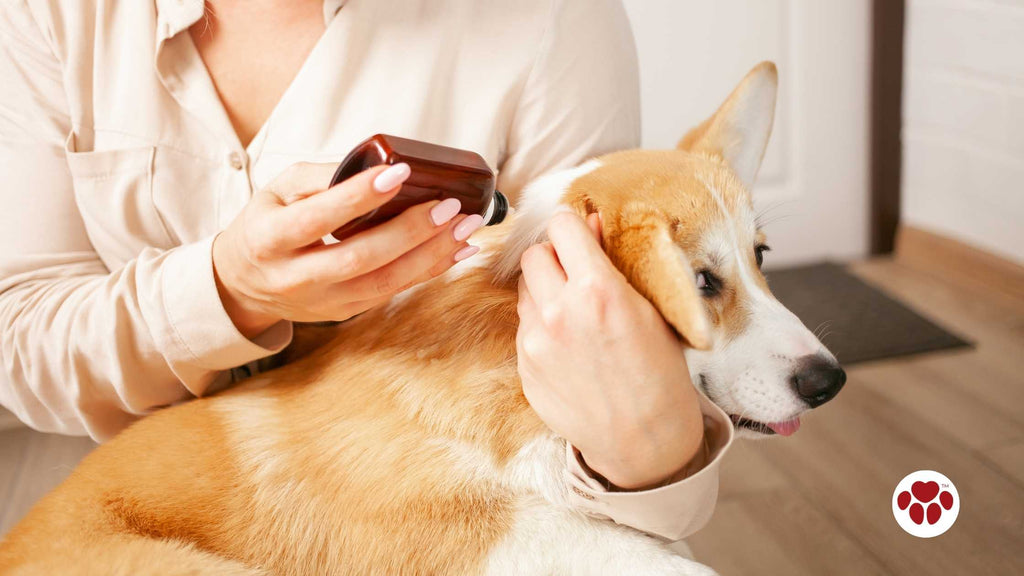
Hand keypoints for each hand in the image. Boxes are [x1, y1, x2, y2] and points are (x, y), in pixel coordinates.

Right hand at [213, 162, 482, 336]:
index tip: (399, 173)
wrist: (244, 283)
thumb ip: (321, 177)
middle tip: (448, 206)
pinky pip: (393, 293)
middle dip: (409, 232)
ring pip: (383, 283)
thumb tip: (378, 164)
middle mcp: (294, 277)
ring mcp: (323, 301)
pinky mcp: (345, 312)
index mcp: (269, 239)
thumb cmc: (267, 224)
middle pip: (359, 258)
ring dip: (431, 255)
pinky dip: (429, 271)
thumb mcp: (277, 190)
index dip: (358, 197)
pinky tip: (456, 250)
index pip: (317, 219)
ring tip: (465, 228)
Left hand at [516, 212, 703, 489]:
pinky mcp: (524, 367)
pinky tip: (568, 346)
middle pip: (534, 254)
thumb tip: (591, 223)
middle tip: (576, 274)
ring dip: (544, 291)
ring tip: (574, 314)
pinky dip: (541, 326)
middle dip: (554, 258)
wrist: (644, 440)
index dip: (573, 229)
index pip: (561, 226)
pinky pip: (524, 327)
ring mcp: (536, 342)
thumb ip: (614, 263)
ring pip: (524, 290)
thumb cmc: (659, 375)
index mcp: (598, 291)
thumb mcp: (649, 310)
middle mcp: (559, 313)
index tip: (581, 238)